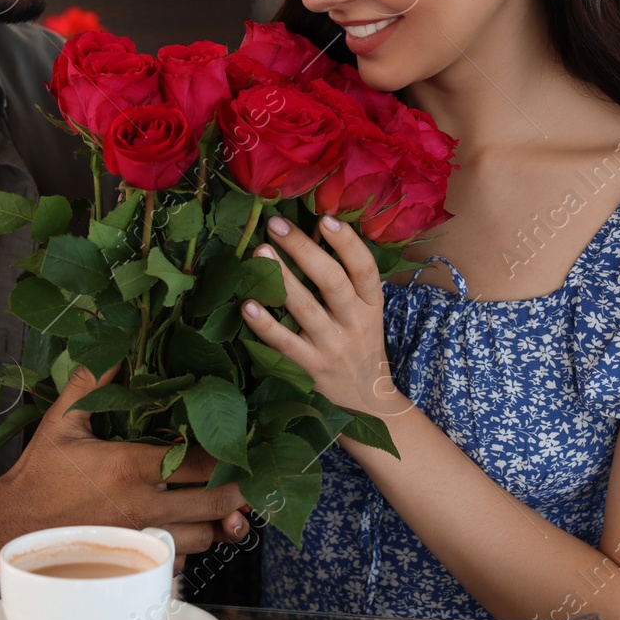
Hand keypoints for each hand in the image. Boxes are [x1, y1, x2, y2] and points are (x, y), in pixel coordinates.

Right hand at [0, 363, 249, 563]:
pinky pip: (178, 562)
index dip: (229, 453)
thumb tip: (115, 348)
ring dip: (215, 522)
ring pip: (203, 538)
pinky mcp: (133, 564)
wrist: (10, 527)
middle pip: (215, 504)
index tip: (241, 441)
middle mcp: (144, 507)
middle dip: (238, 492)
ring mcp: (141, 540)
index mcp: (131, 467)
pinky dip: (188, 549)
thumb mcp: (62, 421)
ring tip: (219, 504)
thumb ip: (92, 383)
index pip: (202, 462)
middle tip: (248, 477)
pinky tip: (184, 530)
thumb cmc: (38, 474)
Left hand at [240, 214, 408, 419]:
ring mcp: (332, 346)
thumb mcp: (366, 311)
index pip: (365, 268)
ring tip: (260, 252)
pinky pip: (285, 344)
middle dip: (303, 250)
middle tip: (276, 225)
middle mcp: (355, 322)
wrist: (368, 401)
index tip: (325, 219)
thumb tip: (311, 232)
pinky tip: (247, 305)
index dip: (347, 243)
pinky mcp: (311, 368)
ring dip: (282, 279)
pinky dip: (266, 325)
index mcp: (372, 303)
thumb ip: (347, 280)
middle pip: (331, 281)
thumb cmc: (360, 343)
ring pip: (306, 309)